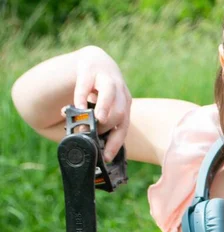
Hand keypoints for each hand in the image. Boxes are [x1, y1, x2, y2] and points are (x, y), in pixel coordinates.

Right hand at [68, 46, 131, 161]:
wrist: (95, 59)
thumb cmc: (98, 90)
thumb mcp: (103, 106)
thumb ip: (97, 123)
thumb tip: (87, 146)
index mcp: (125, 105)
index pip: (123, 127)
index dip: (115, 143)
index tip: (106, 157)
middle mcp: (120, 92)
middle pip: (120, 111)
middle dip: (107, 126)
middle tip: (92, 136)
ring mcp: (107, 77)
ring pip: (110, 92)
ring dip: (105, 107)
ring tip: (97, 121)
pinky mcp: (90, 67)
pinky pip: (87, 81)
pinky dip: (83, 94)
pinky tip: (77, 105)